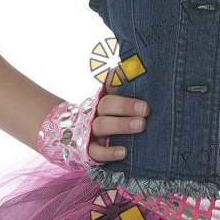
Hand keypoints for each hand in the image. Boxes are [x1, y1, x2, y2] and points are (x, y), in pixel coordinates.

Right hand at [37, 75, 151, 169]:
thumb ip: (123, 85)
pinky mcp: (88, 150)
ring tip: (141, 125)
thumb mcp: (115, 100)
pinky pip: (96, 152)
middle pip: (107, 104)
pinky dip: (108, 152)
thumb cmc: (108, 117)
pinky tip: (123, 152)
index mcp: (103, 97)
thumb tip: (135, 66)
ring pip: (102, 125)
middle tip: (146, 109)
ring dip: (121, 125)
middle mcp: (95, 112)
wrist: (73, 136)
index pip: (109, 85)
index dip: (119, 80)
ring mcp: (90, 131)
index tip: (134, 76)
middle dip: (126, 105)